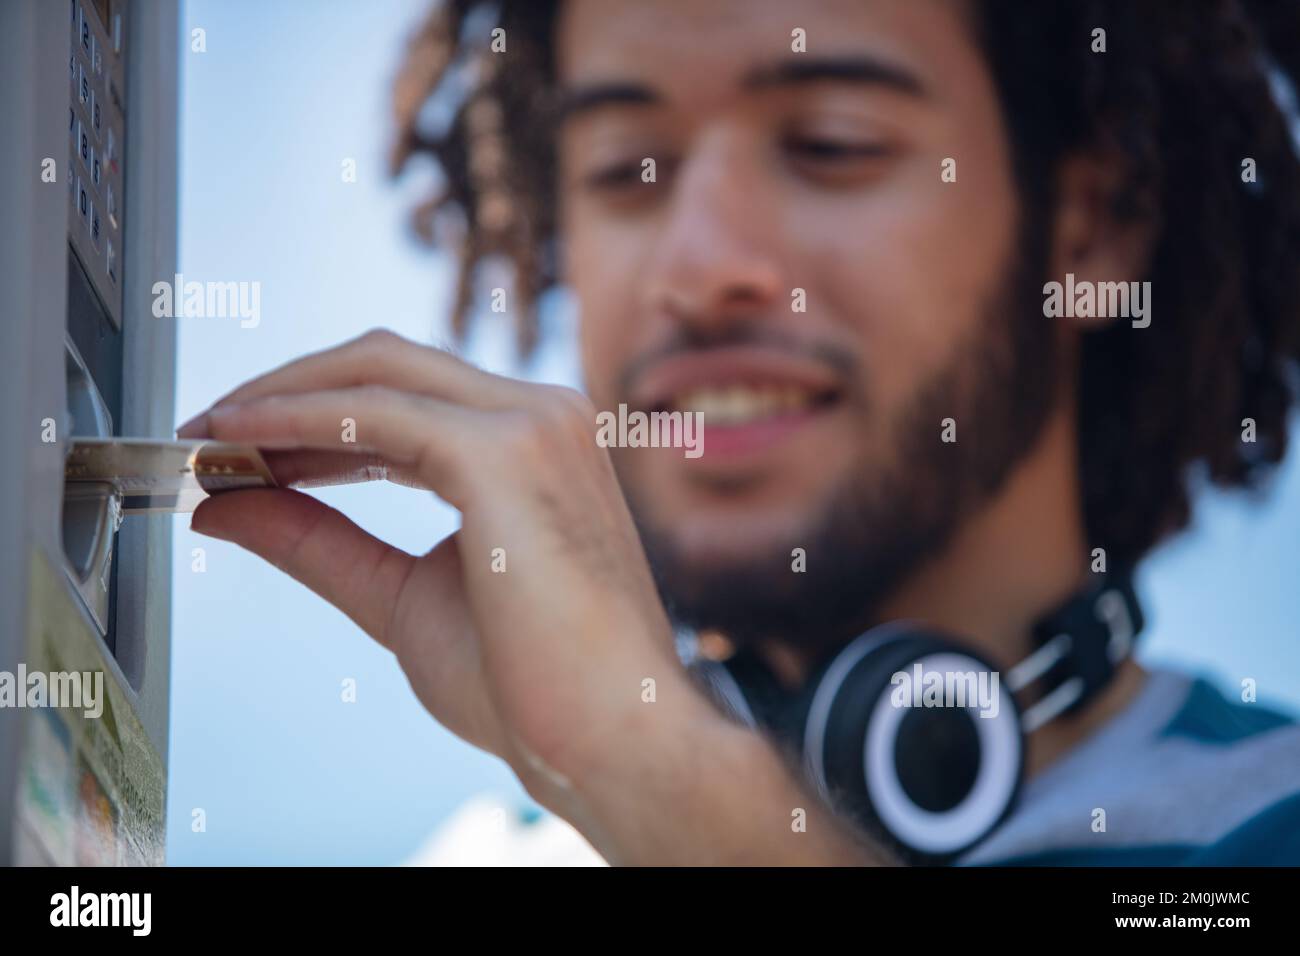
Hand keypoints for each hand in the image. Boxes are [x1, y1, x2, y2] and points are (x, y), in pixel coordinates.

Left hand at [177, 329, 712, 814]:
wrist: (611, 740)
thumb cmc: (532, 685)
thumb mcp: (398, 597)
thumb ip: (316, 540)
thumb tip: (224, 504)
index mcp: (533, 448)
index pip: (406, 397)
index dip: (311, 414)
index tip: (239, 447)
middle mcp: (541, 416)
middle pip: (387, 361)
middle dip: (287, 387)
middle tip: (207, 431)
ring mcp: (533, 424)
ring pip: (379, 368)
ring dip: (284, 394)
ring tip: (211, 434)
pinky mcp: (507, 451)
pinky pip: (374, 412)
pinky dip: (296, 416)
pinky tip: (239, 436)